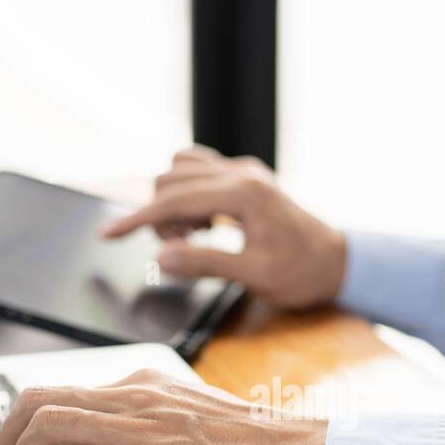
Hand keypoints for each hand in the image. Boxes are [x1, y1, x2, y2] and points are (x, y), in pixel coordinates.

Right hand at [101, 145, 346, 309]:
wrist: (339, 263)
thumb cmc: (303, 273)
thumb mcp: (254, 276)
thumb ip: (205, 264)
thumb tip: (159, 258)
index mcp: (243, 194)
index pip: (173, 200)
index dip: (135, 220)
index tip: (106, 235)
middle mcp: (241, 173)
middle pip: (170, 179)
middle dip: (159, 216)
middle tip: (179, 250)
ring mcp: (244, 171)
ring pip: (182, 168)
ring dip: (172, 202)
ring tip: (192, 237)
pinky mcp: (246, 177)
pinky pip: (200, 170)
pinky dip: (188, 194)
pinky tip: (203, 223)